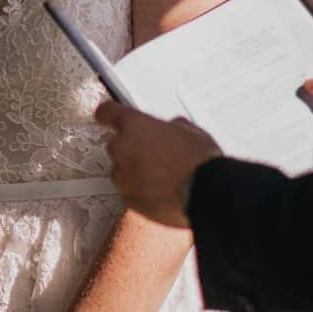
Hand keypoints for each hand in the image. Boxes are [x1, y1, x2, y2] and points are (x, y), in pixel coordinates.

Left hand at [94, 102, 221, 227]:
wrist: (205, 193)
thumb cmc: (199, 160)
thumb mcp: (190, 130)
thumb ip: (170, 125)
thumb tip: (170, 128)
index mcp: (135, 125)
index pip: (107, 112)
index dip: (108, 114)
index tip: (107, 116)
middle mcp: (122, 149)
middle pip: (117, 145)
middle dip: (132, 149)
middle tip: (155, 154)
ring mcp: (123, 176)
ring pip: (123, 171)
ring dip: (136, 172)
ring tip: (162, 176)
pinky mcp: (128, 199)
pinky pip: (130, 192)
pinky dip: (141, 191)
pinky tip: (162, 191)